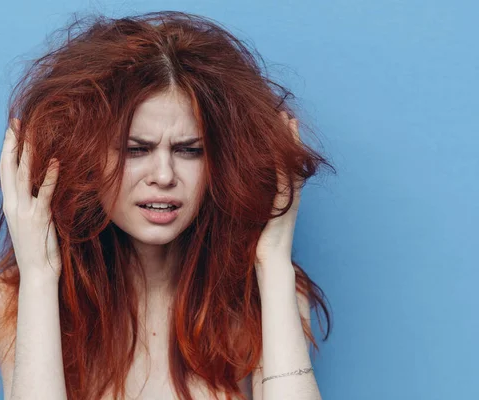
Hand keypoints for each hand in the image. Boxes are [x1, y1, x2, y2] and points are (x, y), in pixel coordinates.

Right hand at [0, 118, 61, 281]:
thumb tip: (37, 185)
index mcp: (10, 205)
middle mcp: (14, 205)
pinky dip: (50, 177)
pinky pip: (45, 194)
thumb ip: (30, 202)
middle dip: (13, 143)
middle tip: (17, 122)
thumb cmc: (36, 248)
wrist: (37, 272)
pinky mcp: (41, 219)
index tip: (12, 130)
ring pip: (25, 176)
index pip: (5, 170)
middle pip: (10, 168)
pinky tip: (56, 162)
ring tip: (34, 133)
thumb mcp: (29, 221)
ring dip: (29, 153)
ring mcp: (25, 212)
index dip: (7, 149)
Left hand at [255, 111, 302, 274]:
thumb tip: (231, 189)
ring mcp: (289, 199)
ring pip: (291, 164)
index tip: (279, 125)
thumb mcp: (250, 215)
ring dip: (290, 143)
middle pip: (291, 159)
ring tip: (288, 120)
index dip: (282, 145)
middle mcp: (288, 195)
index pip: (284, 165)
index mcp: (280, 196)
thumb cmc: (256, 244)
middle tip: (286, 114)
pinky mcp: (284, 206)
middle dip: (289, 137)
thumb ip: (247, 201)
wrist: (269, 263)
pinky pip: (286, 180)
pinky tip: (282, 148)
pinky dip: (285, 163)